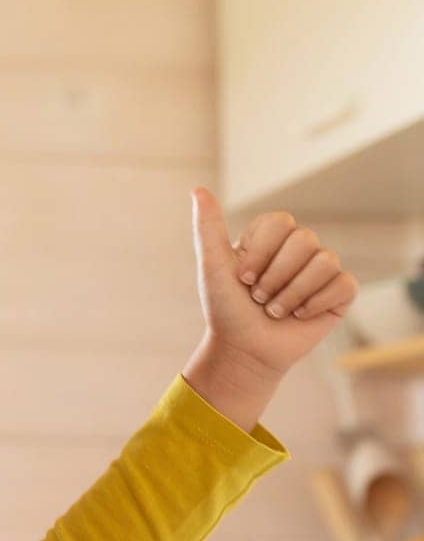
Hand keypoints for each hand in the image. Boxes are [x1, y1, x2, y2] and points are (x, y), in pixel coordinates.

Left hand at [191, 187, 357, 378]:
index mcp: (270, 239)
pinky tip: (299, 315)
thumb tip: (198, 189)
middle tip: (258, 298)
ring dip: (292, 292)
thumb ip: (208, 227)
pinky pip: (343, 283)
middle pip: (305, 239)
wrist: (242, 351)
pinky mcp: (339, 294)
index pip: (280, 221)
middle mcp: (298, 250)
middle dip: (275, 275)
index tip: (242, 278)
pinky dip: (317, 303)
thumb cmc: (225, 310)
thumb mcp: (212, 266)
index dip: (260, 252)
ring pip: (325, 261)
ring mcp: (320, 271)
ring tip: (274, 310)